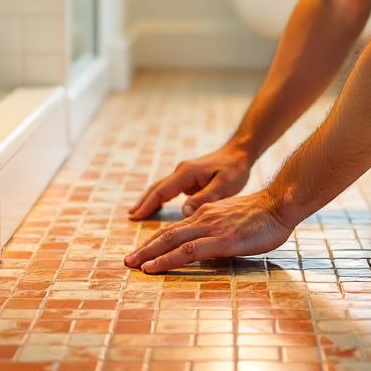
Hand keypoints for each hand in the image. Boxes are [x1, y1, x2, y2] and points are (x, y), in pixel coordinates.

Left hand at [124, 191, 293, 272]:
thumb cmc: (264, 215)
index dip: (156, 241)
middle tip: (126, 261)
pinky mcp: (222, 241)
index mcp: (208, 213)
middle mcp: (204, 218)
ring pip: (172, 242)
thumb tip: (208, 247)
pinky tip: (155, 267)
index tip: (142, 253)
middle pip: (168, 234)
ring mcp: (211, 229)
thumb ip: (219, 230)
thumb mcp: (235, 220)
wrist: (281, 203)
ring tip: (133, 265)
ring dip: (150, 254)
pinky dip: (167, 259)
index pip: (176, 229)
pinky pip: (188, 251)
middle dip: (145, 248)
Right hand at [128, 143, 252, 219]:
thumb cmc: (234, 169)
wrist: (240, 153)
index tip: (136, 216)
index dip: (148, 204)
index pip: (162, 190)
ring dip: (148, 200)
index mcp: (187, 172)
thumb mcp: (224, 185)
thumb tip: (185, 213)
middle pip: (157, 188)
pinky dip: (159, 198)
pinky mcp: (188, 178)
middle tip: (130, 217)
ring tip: (136, 214)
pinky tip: (155, 207)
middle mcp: (182, 171)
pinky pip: (169, 189)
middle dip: (143, 202)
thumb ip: (205, 198)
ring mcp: (184, 174)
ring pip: (161, 188)